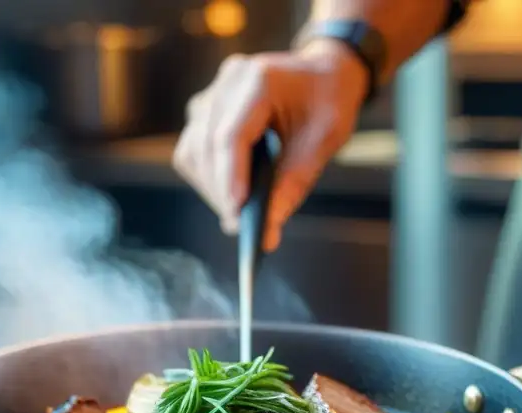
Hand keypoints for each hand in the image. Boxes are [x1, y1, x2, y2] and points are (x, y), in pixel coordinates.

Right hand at [173, 40, 368, 251]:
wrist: (324, 74)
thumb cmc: (328, 102)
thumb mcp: (325, 140)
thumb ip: (295, 182)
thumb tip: (268, 229)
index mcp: (259, 79)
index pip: (231, 134)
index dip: (231, 177)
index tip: (237, 214)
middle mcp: (227, 82)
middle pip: (205, 146)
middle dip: (221, 191)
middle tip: (241, 227)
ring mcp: (212, 95)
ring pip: (192, 151)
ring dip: (212, 188)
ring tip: (239, 213)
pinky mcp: (206, 111)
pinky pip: (193, 151)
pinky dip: (210, 178)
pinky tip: (234, 191)